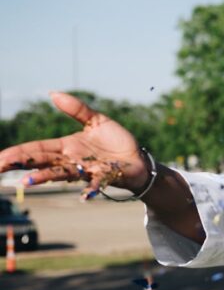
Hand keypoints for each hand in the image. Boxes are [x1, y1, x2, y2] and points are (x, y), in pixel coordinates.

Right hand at [0, 92, 148, 199]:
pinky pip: (96, 184)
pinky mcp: (104, 176)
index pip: (36, 149)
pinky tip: (84, 195)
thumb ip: (77, 109)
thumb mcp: (97, 120)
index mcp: (66, 146)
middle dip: (21, 165)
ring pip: (62, 174)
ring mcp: (86, 170)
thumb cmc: (116, 141)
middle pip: (42, 162)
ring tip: (27, 181)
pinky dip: (90, 189)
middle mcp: (72, 160)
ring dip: (45, 177)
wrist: (138, 159)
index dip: (18, 153)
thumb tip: (53, 93)